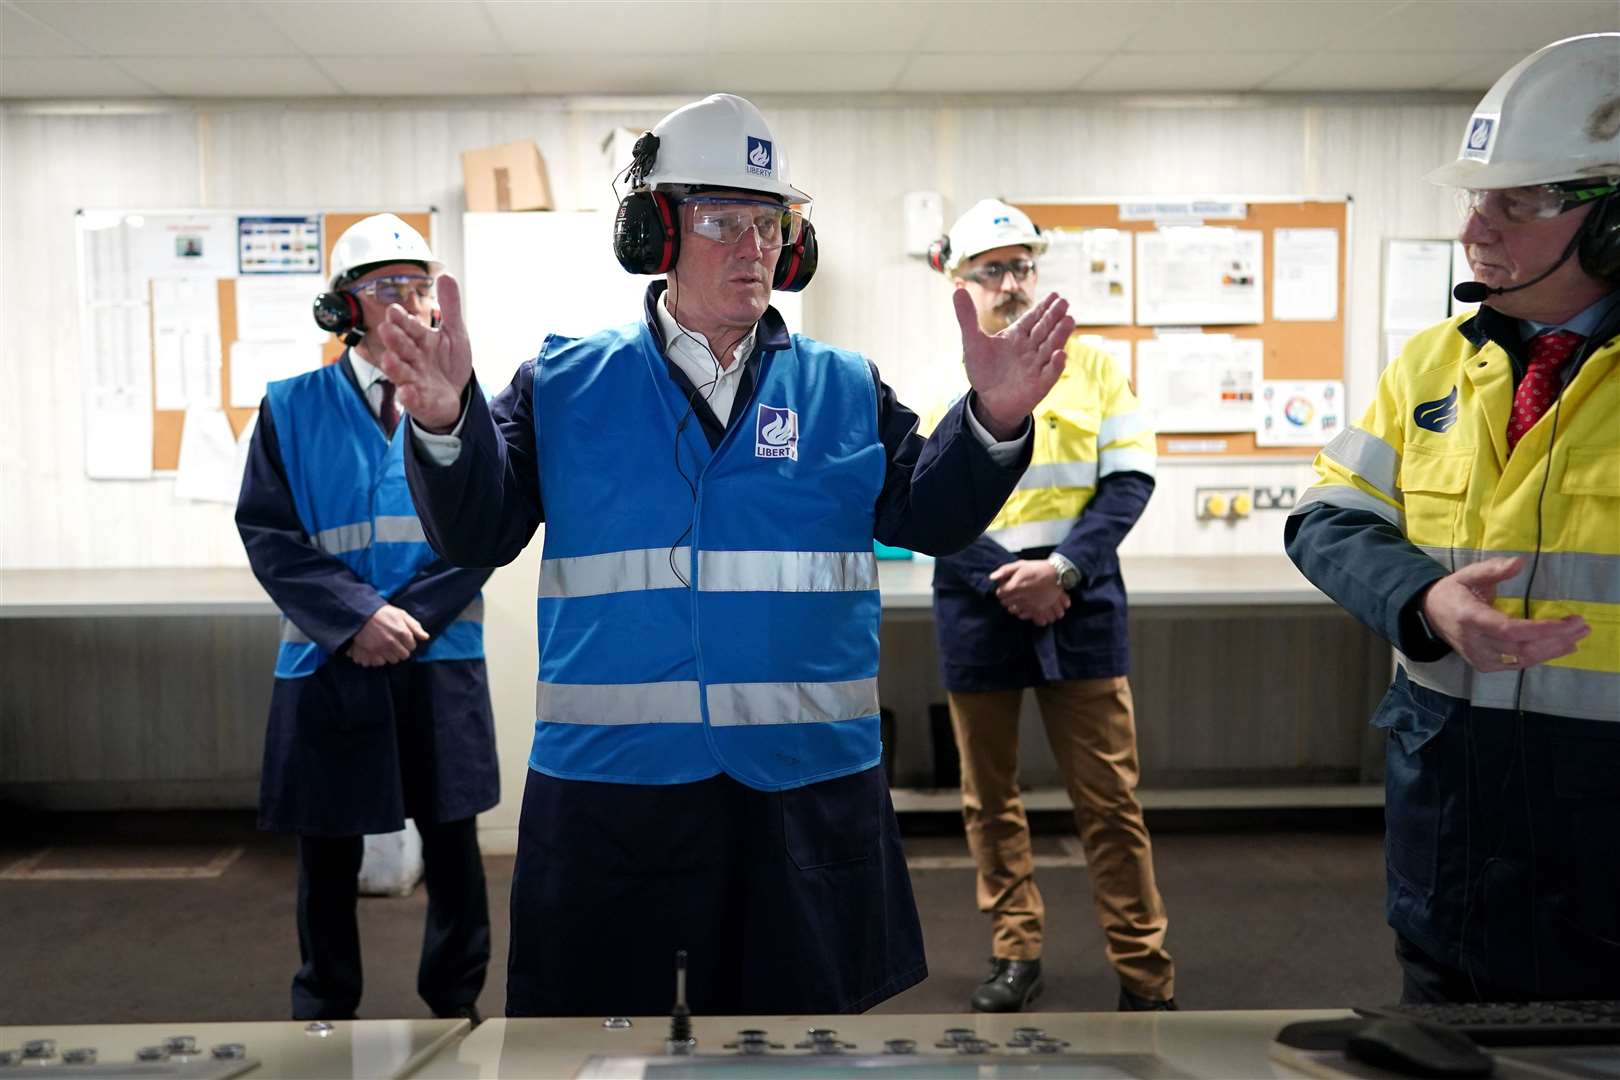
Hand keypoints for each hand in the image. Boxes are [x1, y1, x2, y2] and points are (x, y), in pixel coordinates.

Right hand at [348, 604, 429, 666]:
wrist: (362, 614)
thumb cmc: (383, 613)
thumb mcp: (401, 615)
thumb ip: (415, 626)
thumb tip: (425, 637)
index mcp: (402, 632)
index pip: (412, 646)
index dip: (409, 642)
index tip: (403, 639)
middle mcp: (393, 642)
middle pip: (404, 655)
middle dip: (402, 650)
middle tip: (396, 643)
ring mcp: (382, 648)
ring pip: (394, 660)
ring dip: (393, 654)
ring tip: (388, 646)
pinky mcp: (372, 651)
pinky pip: (382, 661)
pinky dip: (382, 657)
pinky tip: (381, 650)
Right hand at [374, 273, 472, 432]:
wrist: (455, 396)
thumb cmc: (448, 363)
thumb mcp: (454, 333)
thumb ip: (450, 306)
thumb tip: (446, 274)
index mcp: (420, 341)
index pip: (409, 327)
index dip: (402, 320)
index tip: (393, 310)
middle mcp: (413, 359)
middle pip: (402, 347)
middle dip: (395, 339)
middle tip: (386, 328)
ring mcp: (415, 381)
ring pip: (402, 373)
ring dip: (395, 367)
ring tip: (390, 359)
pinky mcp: (420, 402)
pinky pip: (413, 400)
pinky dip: (409, 396)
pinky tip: (407, 391)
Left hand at [956, 289, 1072, 439]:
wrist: (989, 401)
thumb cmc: (983, 370)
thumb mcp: (972, 342)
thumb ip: (967, 317)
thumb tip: (958, 289)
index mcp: (1017, 336)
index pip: (1033, 318)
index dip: (1043, 307)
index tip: (1055, 295)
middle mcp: (1031, 348)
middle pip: (1045, 330)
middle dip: (1054, 317)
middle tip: (1064, 302)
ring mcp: (1037, 366)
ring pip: (1051, 347)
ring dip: (1060, 334)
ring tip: (1069, 320)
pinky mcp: (1039, 385)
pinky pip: (1050, 374)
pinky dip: (1055, 365)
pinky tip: (1060, 354)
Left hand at [990, 559, 1070, 626]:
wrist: (1057, 573)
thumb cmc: (1038, 568)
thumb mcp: (1021, 564)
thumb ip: (1005, 570)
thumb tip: (992, 577)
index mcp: (1015, 586)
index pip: (1000, 594)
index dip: (1001, 591)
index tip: (1004, 589)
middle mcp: (1022, 598)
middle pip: (1006, 604)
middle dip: (1007, 600)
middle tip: (1011, 595)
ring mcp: (1031, 605)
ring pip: (1016, 612)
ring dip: (1015, 608)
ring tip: (1018, 603)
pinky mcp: (1039, 610)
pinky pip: (1029, 617)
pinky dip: (1026, 615)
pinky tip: (1025, 611)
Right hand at [1421, 557, 1588, 672]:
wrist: (1430, 613)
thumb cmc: (1454, 591)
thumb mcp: (1469, 574)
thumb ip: (1493, 569)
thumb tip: (1519, 563)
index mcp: (1469, 618)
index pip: (1509, 629)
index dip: (1541, 629)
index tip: (1567, 622)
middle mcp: (1474, 642)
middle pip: (1521, 647)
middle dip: (1555, 639)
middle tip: (1581, 627)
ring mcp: (1479, 657)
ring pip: (1522, 659)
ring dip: (1553, 650)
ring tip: (1576, 638)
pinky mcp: (1485, 665)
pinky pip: (1517, 663)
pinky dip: (1540, 657)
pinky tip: (1559, 648)